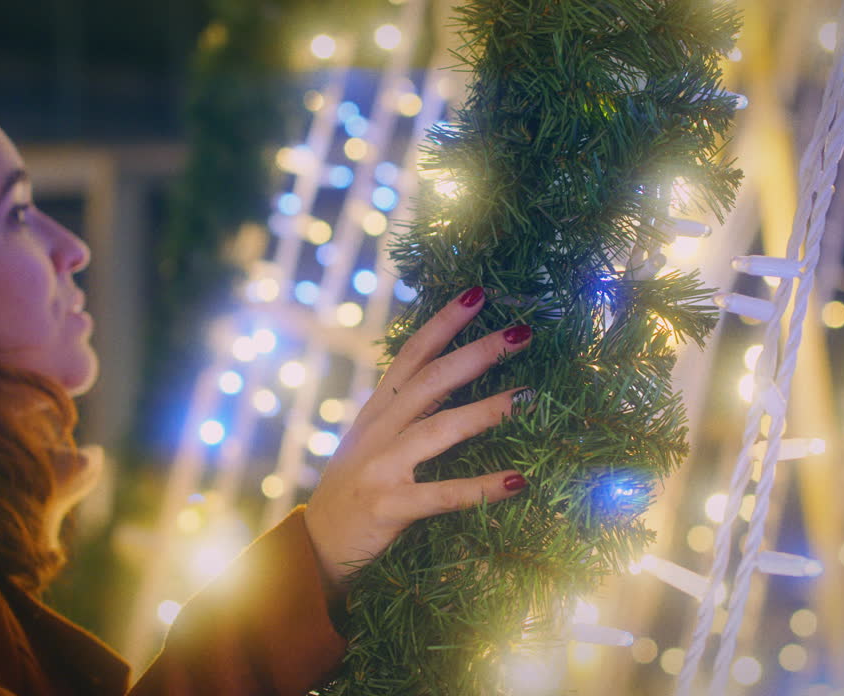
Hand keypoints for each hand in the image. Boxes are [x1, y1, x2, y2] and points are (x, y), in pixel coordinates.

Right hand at [303, 286, 533, 594]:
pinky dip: (481, 487)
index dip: (443, 323)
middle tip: (521, 333)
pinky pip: (442, 494)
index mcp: (376, 413)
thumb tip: (447, 381)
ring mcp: (381, 467)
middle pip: (431, 381)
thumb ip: (400, 415)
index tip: (478, 294)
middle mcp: (378, 432)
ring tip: (530, 396)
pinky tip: (517, 481)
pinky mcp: (388, 506)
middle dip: (477, 353)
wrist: (313, 549)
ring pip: (438, 428)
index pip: (411, 356)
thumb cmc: (353, 495)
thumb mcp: (369, 444)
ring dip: (486, 410)